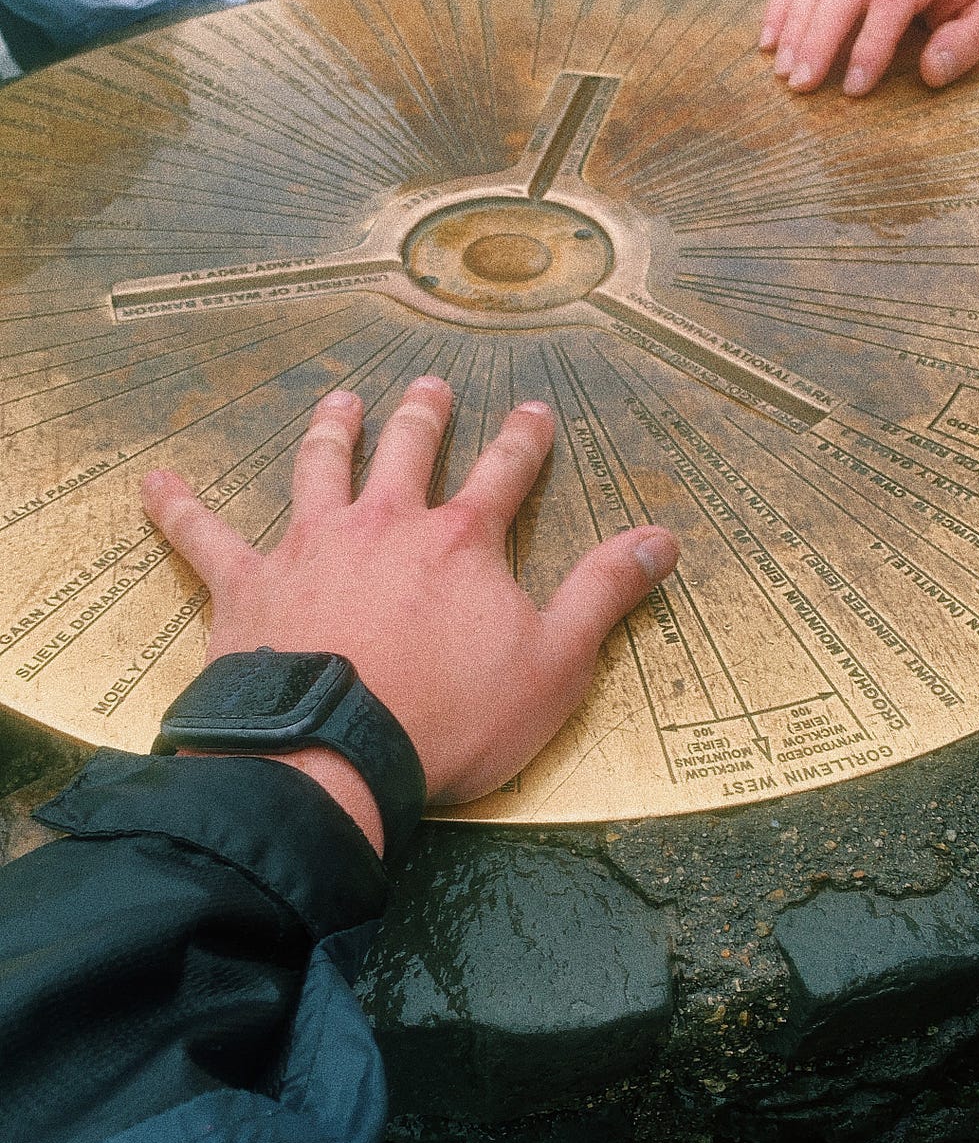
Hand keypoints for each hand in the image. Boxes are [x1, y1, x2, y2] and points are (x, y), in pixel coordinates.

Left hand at [142, 378, 677, 838]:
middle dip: (424, 415)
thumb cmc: (449, 717)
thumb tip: (663, 537)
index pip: (505, 473)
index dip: (525, 441)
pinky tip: (152, 482)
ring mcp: (310, 546)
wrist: (333, 756)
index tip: (535, 411)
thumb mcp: (555, 665)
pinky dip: (178, 509)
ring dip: (330, 432)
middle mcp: (384, 523)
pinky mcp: (247, 584)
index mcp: (461, 541)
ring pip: (319, 468)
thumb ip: (605, 594)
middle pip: (407, 451)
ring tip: (337, 400)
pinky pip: (205, 537)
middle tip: (430, 386)